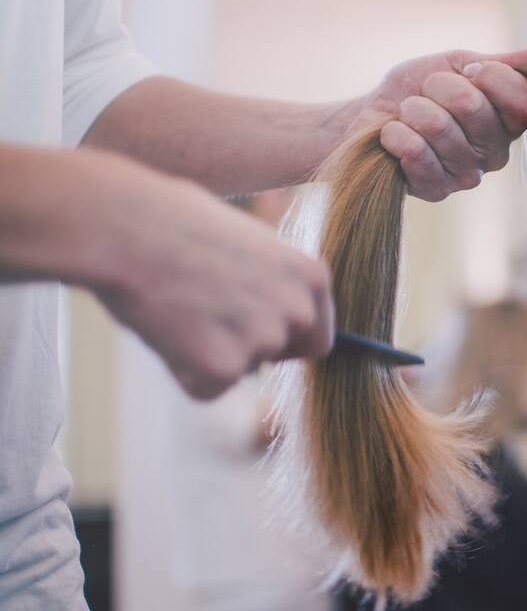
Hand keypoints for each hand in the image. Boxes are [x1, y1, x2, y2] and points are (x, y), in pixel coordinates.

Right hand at [90, 159, 333, 399]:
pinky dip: (183, 372)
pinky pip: (206, 389)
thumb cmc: (177, 221)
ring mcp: (262, 341)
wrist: (124, 227)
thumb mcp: (250, 241)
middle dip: (250, 347)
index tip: (253, 327)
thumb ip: (275, 281)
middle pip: (282, 355)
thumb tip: (281, 309)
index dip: (284, 337)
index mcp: (311, 276)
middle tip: (206, 315)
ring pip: (241, 370)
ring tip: (178, 309)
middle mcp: (298, 310)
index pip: (317, 334)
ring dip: (211, 354)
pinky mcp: (222, 368)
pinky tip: (165, 331)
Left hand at [343, 47, 526, 200]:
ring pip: (441, 128)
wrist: (371, 115)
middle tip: (426, 92)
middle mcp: (496, 153)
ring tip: (407, 113)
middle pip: (475, 108)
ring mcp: (467, 176)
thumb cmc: (418, 89)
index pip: (525, 101)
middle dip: (439, 87)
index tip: (467, 69)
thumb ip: (501, 64)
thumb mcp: (459, 64)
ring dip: (414, 110)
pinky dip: (397, 135)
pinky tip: (392, 134)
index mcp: (509, 122)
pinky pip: (417, 154)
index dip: (492, 76)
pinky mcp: (436, 191)